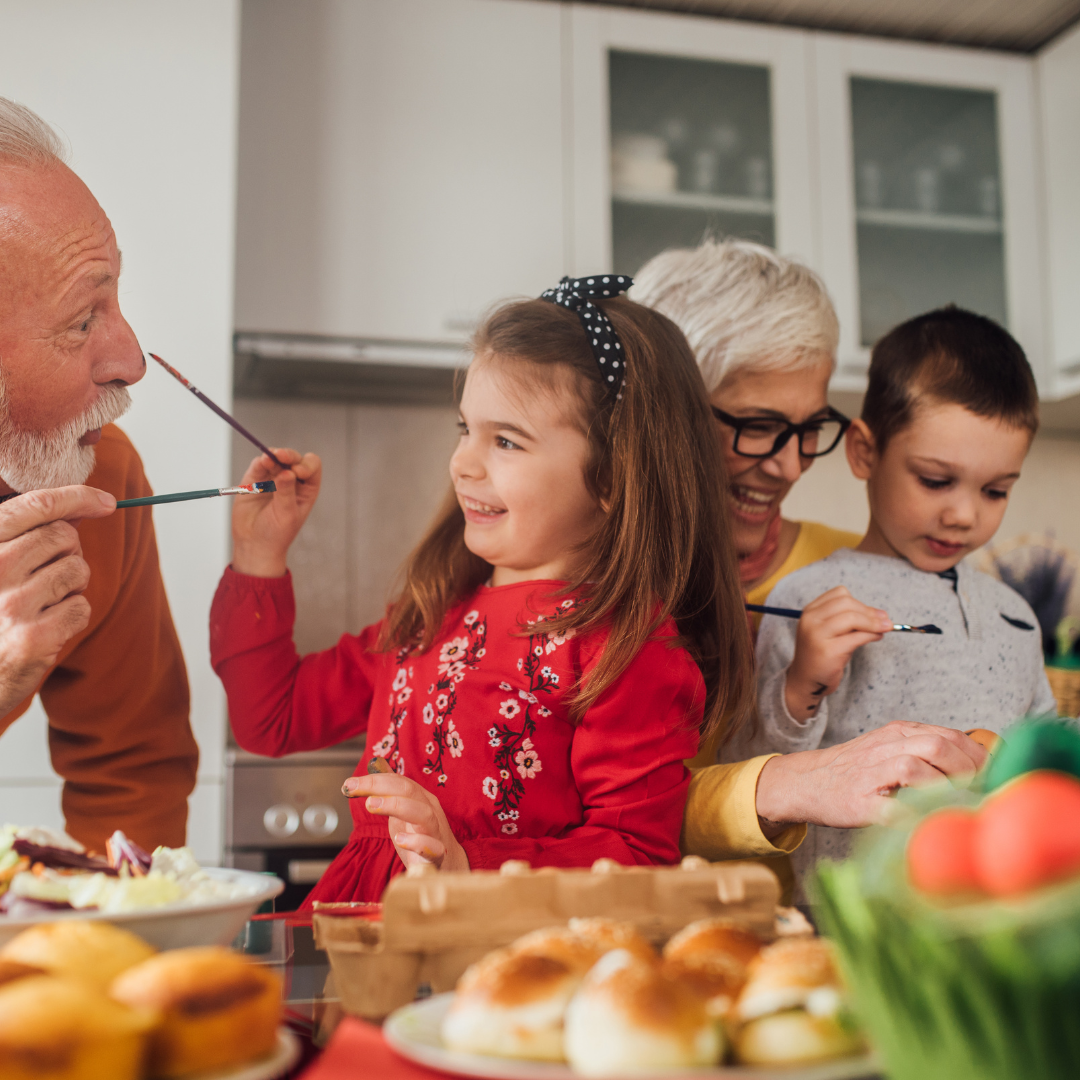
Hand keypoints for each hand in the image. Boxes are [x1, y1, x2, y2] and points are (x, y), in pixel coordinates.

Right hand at [0, 486, 116, 714]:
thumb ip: (27, 534)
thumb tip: (80, 508)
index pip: (35, 506)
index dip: (77, 497)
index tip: (106, 501)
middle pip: (64, 537)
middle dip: (67, 554)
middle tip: (44, 577)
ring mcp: (11, 604)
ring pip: (78, 570)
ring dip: (70, 587)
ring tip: (39, 605)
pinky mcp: (33, 637)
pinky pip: (81, 607)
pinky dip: (72, 616)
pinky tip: (44, 627)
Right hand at [230, 448, 320, 577]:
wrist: (254, 545)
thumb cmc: (277, 534)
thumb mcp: (286, 514)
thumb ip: (286, 492)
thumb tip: (287, 472)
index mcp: (306, 489)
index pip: (311, 467)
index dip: (306, 465)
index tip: (297, 472)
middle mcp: (291, 480)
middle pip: (294, 459)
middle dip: (289, 456)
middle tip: (281, 456)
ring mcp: (273, 478)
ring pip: (275, 458)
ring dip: (273, 456)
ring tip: (269, 459)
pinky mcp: (255, 480)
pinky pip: (259, 465)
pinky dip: (260, 461)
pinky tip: (261, 462)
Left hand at [343, 772, 469, 872]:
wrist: (448, 863)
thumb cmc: (422, 834)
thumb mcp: (404, 809)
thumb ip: (390, 789)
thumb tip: (376, 763)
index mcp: (421, 799)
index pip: (399, 782)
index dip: (374, 780)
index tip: (349, 784)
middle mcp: (429, 811)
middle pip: (410, 791)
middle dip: (380, 786)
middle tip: (354, 789)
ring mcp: (435, 833)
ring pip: (424, 815)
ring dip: (397, 806)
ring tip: (372, 805)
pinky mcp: (437, 856)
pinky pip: (433, 848)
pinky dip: (417, 842)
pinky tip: (400, 839)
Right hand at [755, 720, 988, 830]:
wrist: (805, 782)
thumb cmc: (855, 773)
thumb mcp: (890, 749)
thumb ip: (925, 753)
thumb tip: (977, 769)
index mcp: (899, 732)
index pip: (951, 735)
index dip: (979, 757)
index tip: (995, 777)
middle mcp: (887, 744)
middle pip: (939, 744)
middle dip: (968, 770)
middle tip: (981, 794)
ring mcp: (873, 770)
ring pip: (919, 763)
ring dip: (947, 785)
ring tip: (959, 803)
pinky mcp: (862, 799)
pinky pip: (896, 802)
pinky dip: (918, 808)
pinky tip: (932, 818)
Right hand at [784, 586, 892, 719]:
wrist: (806, 680)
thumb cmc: (822, 654)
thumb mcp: (829, 630)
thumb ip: (847, 619)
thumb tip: (880, 614)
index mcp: (810, 611)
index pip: (839, 594)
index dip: (860, 602)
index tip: (874, 612)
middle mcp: (810, 620)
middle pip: (847, 603)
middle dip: (869, 612)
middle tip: (885, 621)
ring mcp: (817, 635)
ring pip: (852, 618)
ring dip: (873, 623)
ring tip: (884, 628)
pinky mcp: (828, 651)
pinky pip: (856, 637)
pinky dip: (871, 635)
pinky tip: (877, 637)